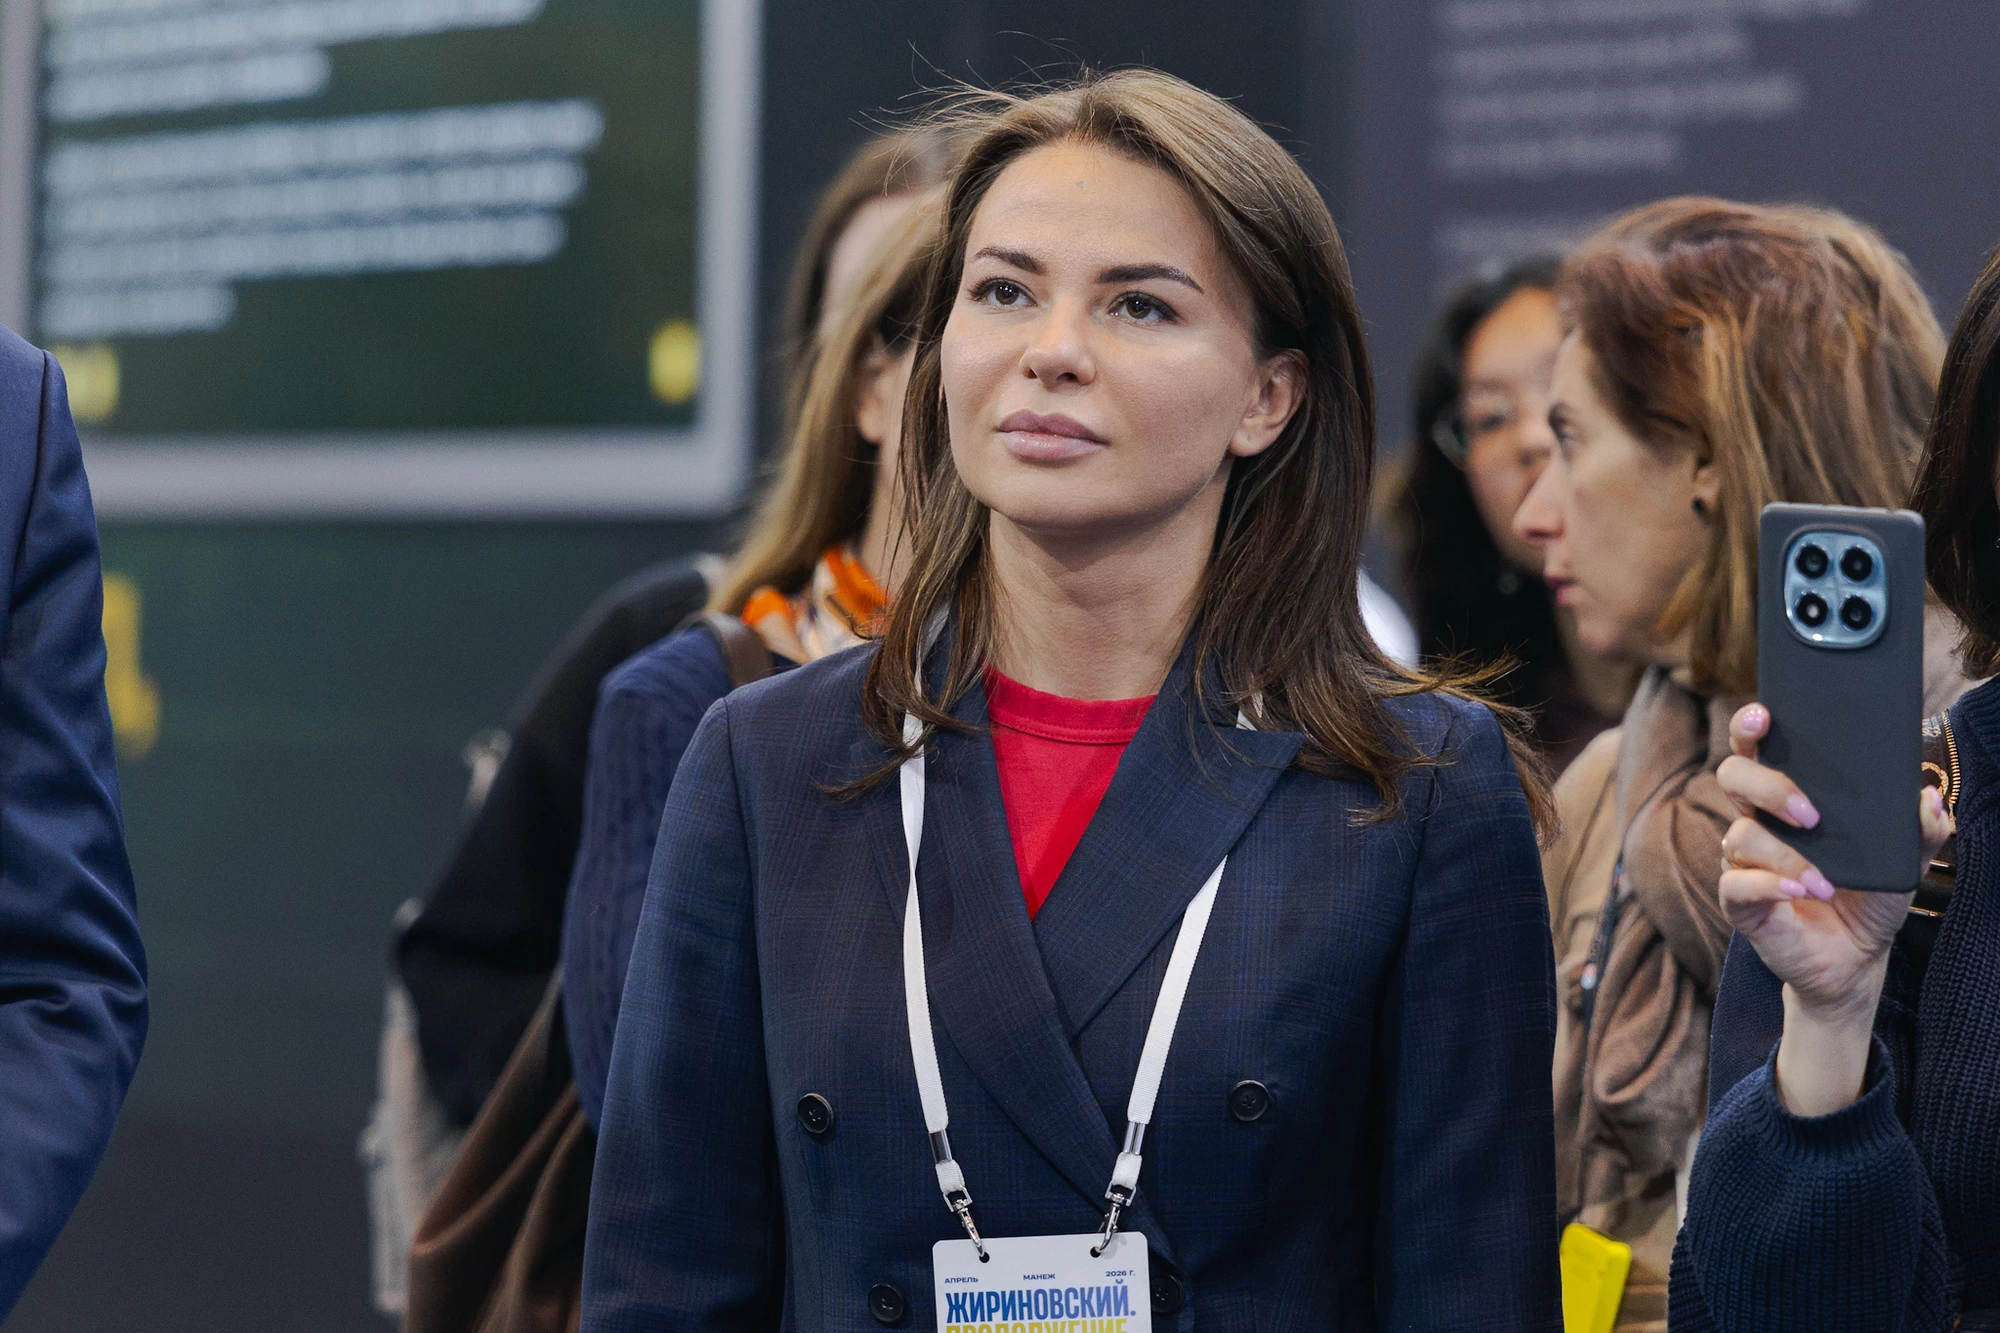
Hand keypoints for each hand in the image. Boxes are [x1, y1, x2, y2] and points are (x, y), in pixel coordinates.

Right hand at [1713, 703, 1951, 1113]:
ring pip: (1738, 835)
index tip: (1765, 716)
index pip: (1756, 750)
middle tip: (1811, 814)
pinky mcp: (1741, 902)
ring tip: (1824, 882)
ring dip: (1785, 855)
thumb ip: (1920, 830)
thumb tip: (1927, 797)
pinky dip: (1770, 885)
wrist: (1856, 959)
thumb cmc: (1869, 899)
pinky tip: (1803, 892)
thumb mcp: (1905, 862)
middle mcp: (1757, 822)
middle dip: (1767, 785)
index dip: (1750, 726)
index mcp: (1786, 799)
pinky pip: (1737, 884)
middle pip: (1732, 775)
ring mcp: (1743, 862)